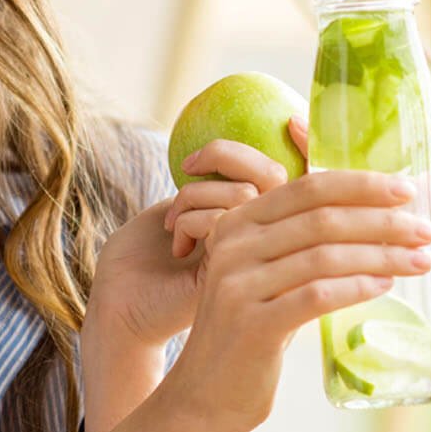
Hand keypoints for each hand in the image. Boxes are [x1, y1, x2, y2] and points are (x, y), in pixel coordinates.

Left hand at [86, 125, 300, 351]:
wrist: (121, 308)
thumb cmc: (141, 257)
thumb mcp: (178, 210)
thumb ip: (214, 187)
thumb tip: (246, 151)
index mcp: (255, 223)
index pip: (301, 177)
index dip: (309, 146)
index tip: (294, 123)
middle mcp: (264, 242)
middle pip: (277, 176)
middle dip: (227, 156)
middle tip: (190, 165)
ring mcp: (253, 261)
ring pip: (248, 194)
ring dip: (198, 194)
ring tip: (174, 224)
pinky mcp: (234, 274)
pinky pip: (226, 222)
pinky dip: (194, 218)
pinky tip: (178, 246)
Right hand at [168, 165, 430, 431]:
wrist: (206, 393)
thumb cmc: (249, 330)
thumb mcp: (262, 275)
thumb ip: (298, 243)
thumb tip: (377, 216)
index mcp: (236, 223)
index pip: (306, 188)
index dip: (360, 185)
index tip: (406, 190)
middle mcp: (232, 246)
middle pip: (321, 219)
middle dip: (382, 220)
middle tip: (425, 230)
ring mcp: (239, 284)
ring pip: (325, 256)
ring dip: (382, 255)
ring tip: (420, 261)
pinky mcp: (253, 324)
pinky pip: (318, 295)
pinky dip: (358, 286)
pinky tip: (385, 285)